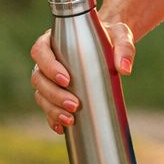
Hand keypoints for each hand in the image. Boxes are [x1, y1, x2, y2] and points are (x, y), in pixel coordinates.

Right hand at [29, 18, 135, 132]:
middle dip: (54, 94)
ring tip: (70, 120)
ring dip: (53, 109)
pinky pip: (47, 108)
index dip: (49, 67)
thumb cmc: (110, 36)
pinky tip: (62, 128)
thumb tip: (125, 69)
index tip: (66, 79)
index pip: (40, 51)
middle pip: (39, 78)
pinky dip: (52, 119)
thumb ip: (124, 47)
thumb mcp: (119, 35)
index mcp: (53, 40)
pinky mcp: (54, 93)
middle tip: (74, 105)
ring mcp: (48, 78)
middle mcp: (47, 60)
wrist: (108, 44)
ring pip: (41, 95)